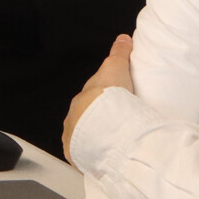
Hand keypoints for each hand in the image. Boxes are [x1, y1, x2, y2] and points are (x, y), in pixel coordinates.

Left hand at [63, 35, 134, 163]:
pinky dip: (92, 157)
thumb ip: (120, 53)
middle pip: (86, 120)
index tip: (112, 109)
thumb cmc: (109, 96)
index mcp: (82, 99)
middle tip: (116, 128)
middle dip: (97, 123)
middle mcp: (75, 117)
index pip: (89, 101)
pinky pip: (83, 155)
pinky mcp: (78, 153)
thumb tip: (123, 38)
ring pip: (84, 138)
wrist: (102, 120)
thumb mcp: (116, 68)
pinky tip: (102, 159)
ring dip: (95, 140)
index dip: (101, 105)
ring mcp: (75, 136)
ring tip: (112, 146)